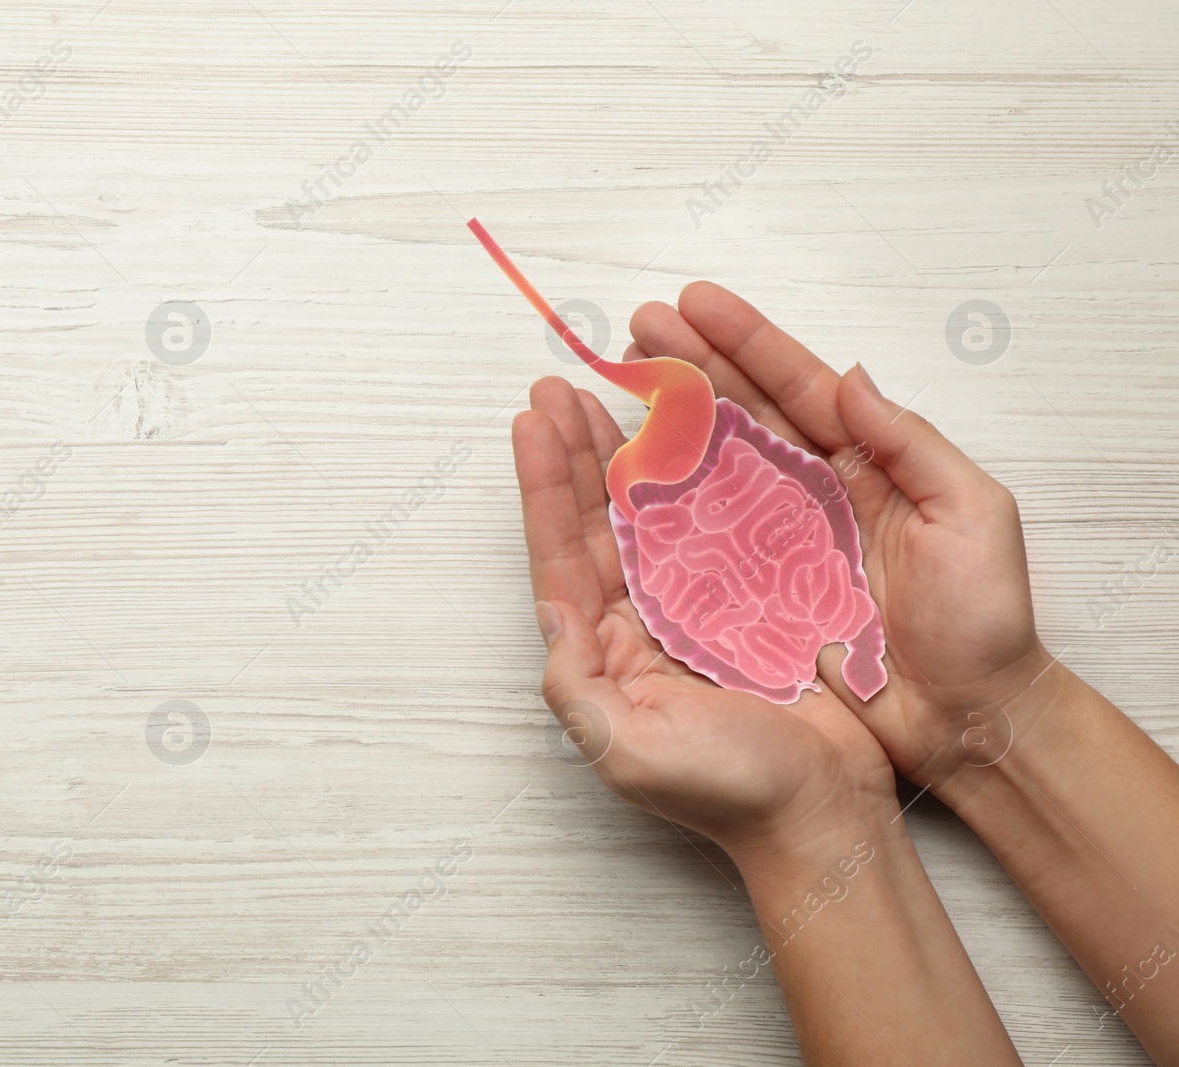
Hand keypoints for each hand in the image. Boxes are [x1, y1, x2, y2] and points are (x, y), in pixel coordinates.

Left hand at [512, 376, 898, 853]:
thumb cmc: (728, 793)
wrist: (823, 815)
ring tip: (611, 390)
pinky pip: (715, 523)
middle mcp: (640, 620)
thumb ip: (575, 685)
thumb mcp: (628, 752)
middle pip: (596, 518)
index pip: (560, 553)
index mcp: (604, 650)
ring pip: (651, 511)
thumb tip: (550, 610)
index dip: (543, 485)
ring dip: (628, 451)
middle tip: (559, 385)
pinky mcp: (748, 599)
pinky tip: (690, 432)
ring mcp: (693, 606)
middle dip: (575, 450)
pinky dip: (699, 475)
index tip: (532, 419)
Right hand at [627, 282, 1050, 787]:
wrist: (965, 719)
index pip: (800, 385)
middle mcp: (816, 491)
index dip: (746, 341)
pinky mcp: (757, 590)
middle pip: (743, 412)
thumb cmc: (983, 623)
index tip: (693, 303)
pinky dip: (665, 498)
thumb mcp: (971, 517)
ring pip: (714, 463)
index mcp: (869, 463)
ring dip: (667, 419)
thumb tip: (851, 378)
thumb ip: (912, 445)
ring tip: (622, 378)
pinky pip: (701, 534)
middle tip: (638, 326)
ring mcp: (781, 539)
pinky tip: (629, 468)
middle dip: (689, 364)